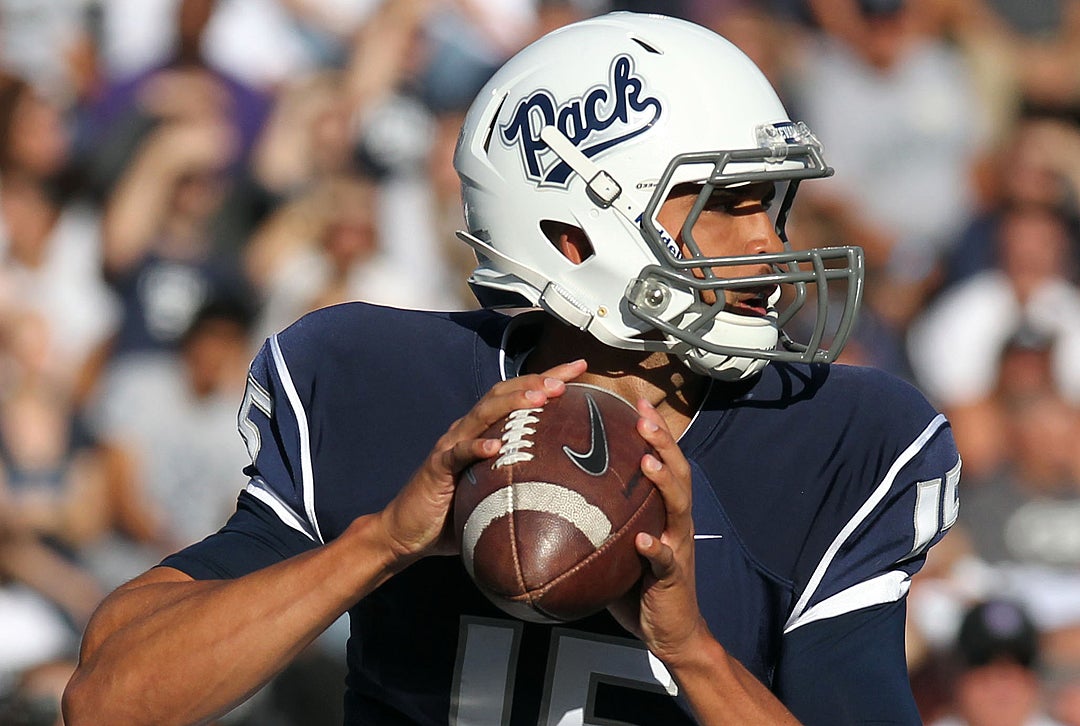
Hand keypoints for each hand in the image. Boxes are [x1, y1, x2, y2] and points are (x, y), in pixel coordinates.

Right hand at [376, 359, 587, 568]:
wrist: (406, 531)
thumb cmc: (455, 513)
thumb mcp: (496, 492)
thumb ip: (524, 482)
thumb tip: (572, 490)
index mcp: (483, 432)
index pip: (517, 396)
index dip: (547, 378)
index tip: (580, 368)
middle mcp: (467, 430)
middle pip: (502, 394)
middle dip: (535, 382)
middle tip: (566, 379)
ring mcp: (451, 445)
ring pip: (483, 414)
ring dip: (512, 403)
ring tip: (540, 398)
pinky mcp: (438, 468)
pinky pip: (458, 454)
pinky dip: (476, 447)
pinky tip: (495, 446)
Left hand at [609, 399, 708, 665]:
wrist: (669, 629)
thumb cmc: (637, 584)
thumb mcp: (616, 544)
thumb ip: (598, 519)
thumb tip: (550, 496)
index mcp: (663, 510)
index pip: (662, 461)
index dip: (653, 431)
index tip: (637, 402)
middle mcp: (676, 521)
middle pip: (677, 472)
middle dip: (662, 442)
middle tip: (644, 416)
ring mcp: (678, 546)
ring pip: (678, 506)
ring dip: (664, 481)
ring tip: (647, 462)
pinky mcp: (674, 575)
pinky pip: (665, 559)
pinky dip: (655, 547)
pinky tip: (643, 540)